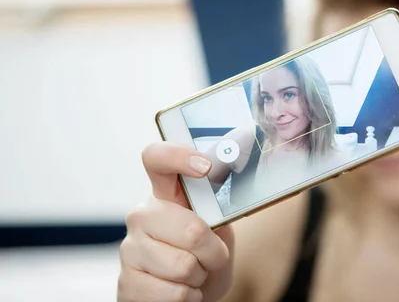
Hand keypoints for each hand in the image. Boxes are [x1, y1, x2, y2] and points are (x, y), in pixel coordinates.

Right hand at [118, 142, 233, 301]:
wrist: (188, 297)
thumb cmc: (204, 258)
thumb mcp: (217, 231)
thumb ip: (217, 212)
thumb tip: (225, 203)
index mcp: (164, 194)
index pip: (157, 159)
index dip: (179, 156)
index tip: (205, 167)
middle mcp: (142, 216)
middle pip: (192, 229)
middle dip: (214, 252)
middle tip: (210, 257)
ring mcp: (130, 249)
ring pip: (185, 266)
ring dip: (200, 277)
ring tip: (193, 274)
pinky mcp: (126, 284)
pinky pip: (174, 295)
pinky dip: (190, 298)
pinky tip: (181, 291)